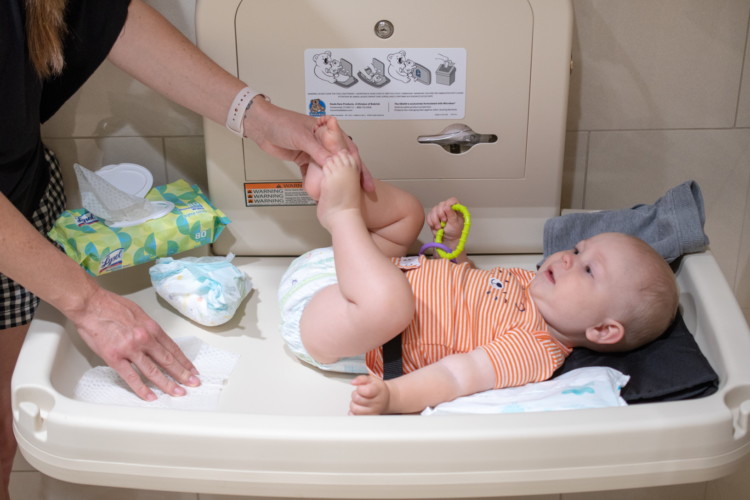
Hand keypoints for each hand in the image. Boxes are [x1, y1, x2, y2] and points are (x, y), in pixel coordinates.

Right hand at [68, 286, 199, 400]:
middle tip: (193, 383)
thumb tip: (156, 340)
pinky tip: (151, 397)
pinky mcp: (114, 357)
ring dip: (168, 384)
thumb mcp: (138, 313)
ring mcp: (130, 349)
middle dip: (183, 374)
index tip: (191, 369)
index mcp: (151, 328)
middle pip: (168, 360)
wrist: (90, 304)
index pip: (172, 348)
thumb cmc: (111, 306)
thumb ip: (148, 328)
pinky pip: (131, 377)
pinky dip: (142, 389)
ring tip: (178, 393)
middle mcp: (144, 339)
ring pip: (153, 371)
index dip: (184, 361)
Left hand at [245, 100, 374, 191]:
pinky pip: (313, 173)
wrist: (260, 125)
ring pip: (328, 169)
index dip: (359, 166)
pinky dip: (317, 182)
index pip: (348, 150)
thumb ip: (317, 151)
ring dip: (334, 180)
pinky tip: (321, 192)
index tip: (365, 181)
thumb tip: (332, 164)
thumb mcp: (302, 136)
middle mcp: (322, 141)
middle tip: (361, 192)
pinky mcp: (303, 158)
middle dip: (351, 176)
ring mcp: (313, 151)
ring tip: (342, 193)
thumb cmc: (280, 123)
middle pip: (341, 161)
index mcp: (327, 131)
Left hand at [349, 375, 390, 414]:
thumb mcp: (371, 379)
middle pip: (357, 399)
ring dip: (354, 403)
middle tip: (360, 393)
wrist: (384, 399)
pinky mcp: (368, 418)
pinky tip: (359, 407)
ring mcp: (372, 412)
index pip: (366, 391)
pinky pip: (355, 416)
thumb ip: (361, 379)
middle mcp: (376, 403)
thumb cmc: (378, 389)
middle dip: (355, 394)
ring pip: (354, 408)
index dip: (360, 388)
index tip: (361, 387)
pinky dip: (353, 412)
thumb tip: (353, 382)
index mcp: (378, 391)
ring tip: (359, 400)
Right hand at [426, 197, 464, 246]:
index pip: (452, 200)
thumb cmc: (455, 230)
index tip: (446, 210)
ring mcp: (439, 211)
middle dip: (440, 214)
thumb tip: (446, 207)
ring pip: (433, 210)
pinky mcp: (433, 216)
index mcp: (455, 208)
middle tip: (444, 221)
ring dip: (435, 219)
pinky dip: (431, 222)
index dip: (448, 203)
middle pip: (441, 204)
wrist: (448, 238)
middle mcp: (447, 207)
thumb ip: (452, 215)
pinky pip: (429, 216)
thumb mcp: (455, 224)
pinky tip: (435, 227)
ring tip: (439, 227)